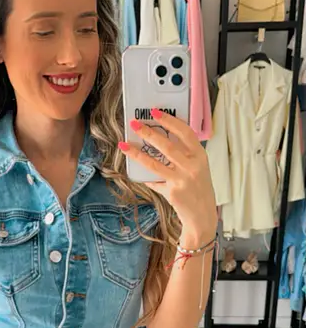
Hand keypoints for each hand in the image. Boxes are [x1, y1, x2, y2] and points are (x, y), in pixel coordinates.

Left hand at [119, 109, 217, 245]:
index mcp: (200, 155)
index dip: (169, 120)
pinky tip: (135, 172)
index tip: (155, 112)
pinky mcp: (172, 191)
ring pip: (155, 162)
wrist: (202, 215)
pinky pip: (153, 180)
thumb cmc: (198, 189)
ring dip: (137, 153)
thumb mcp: (198, 168)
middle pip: (167, 145)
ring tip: (125, 144)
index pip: (185, 132)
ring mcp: (182, 179)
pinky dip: (144, 175)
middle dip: (148, 133)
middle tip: (134, 124)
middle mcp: (192, 166)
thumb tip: (159, 140)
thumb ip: (183, 155)